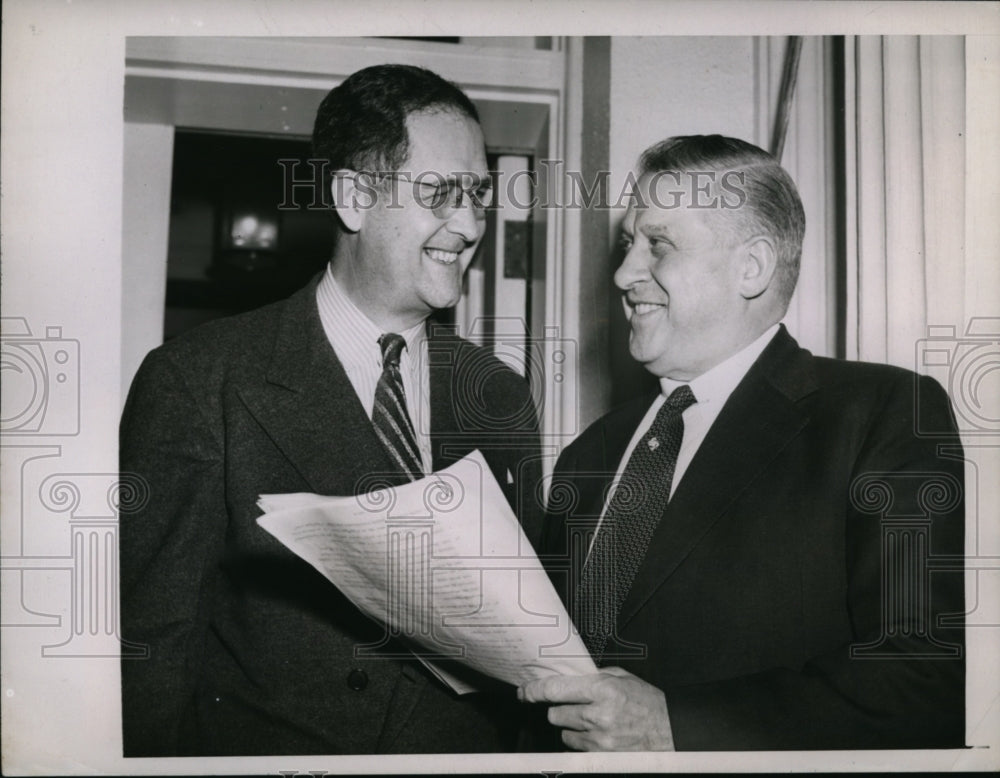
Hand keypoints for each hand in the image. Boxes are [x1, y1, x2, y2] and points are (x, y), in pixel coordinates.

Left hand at [518, 666, 674, 750]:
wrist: (671, 732)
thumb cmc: (648, 704)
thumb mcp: (624, 679)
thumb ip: (595, 677)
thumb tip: (568, 678)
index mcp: (603, 689)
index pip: (555, 690)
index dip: (535, 690)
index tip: (525, 691)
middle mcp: (598, 715)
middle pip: (555, 713)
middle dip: (559, 708)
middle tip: (573, 704)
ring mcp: (599, 739)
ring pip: (563, 732)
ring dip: (571, 725)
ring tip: (592, 720)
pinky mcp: (600, 756)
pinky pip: (575, 747)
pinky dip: (580, 740)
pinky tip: (598, 733)